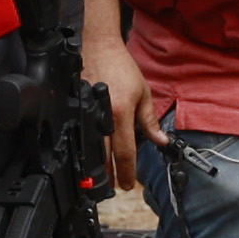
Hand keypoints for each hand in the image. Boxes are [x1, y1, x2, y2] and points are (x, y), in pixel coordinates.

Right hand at [89, 33, 150, 193]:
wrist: (99, 49)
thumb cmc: (122, 68)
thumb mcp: (143, 93)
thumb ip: (150, 121)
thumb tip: (161, 141)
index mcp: (121, 114)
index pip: (125, 151)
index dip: (127, 171)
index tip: (128, 184)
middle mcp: (103, 117)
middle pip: (104, 157)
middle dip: (109, 175)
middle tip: (114, 188)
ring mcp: (87, 114)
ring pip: (91, 150)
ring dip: (98, 168)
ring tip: (103, 180)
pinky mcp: (77, 110)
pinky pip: (83, 135)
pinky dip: (88, 150)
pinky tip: (91, 158)